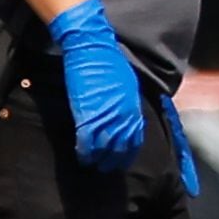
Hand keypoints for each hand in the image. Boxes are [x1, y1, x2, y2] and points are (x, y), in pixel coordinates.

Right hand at [47, 0, 145, 170]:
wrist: (93, 50)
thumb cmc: (110, 64)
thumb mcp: (128, 85)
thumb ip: (128, 104)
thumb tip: (128, 116)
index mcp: (133, 108)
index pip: (135, 137)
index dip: (129, 151)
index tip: (124, 159)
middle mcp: (123, 116)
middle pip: (122, 146)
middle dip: (115, 159)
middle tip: (108, 168)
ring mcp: (106, 117)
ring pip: (105, 147)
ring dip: (100, 159)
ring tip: (95, 166)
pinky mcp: (87, 116)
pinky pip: (87, 141)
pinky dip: (85, 151)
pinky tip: (82, 156)